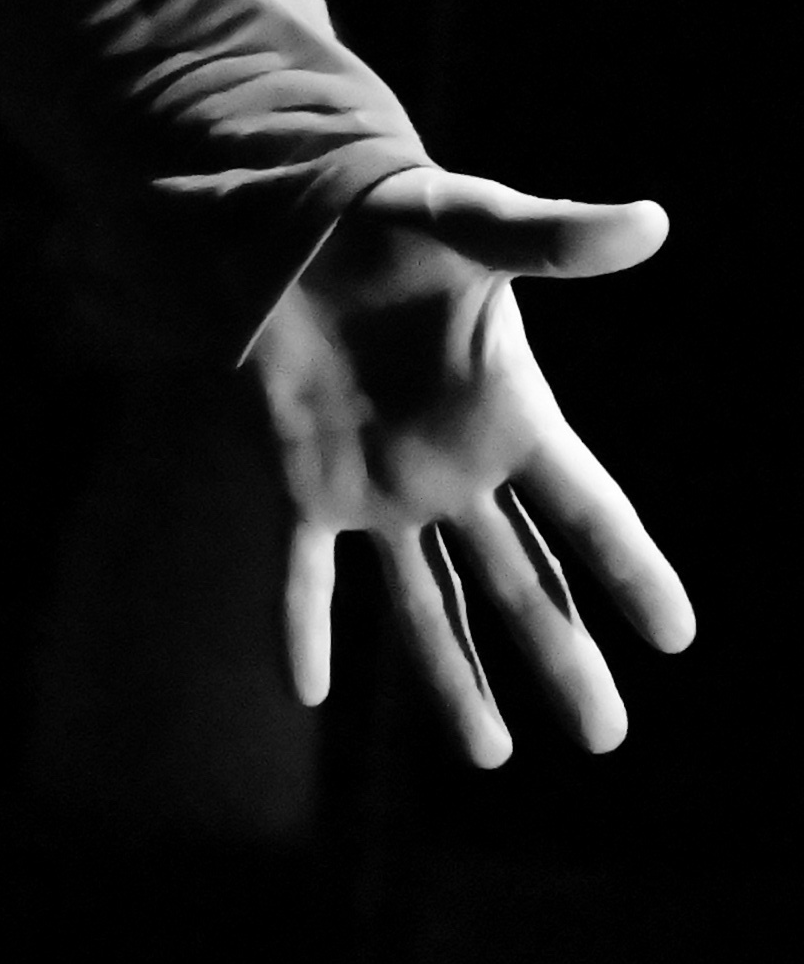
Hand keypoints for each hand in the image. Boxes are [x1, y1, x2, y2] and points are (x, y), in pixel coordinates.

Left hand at [253, 166, 694, 768]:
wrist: (285, 209)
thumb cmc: (386, 214)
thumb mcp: (470, 223)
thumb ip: (553, 237)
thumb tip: (652, 221)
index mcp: (505, 414)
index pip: (584, 508)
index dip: (629, 569)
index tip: (678, 634)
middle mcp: (452, 467)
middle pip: (520, 580)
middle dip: (562, 657)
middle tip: (606, 736)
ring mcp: (377, 484)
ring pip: (426, 602)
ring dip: (454, 675)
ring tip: (492, 754)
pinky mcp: (300, 482)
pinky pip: (299, 572)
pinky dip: (298, 628)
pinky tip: (303, 691)